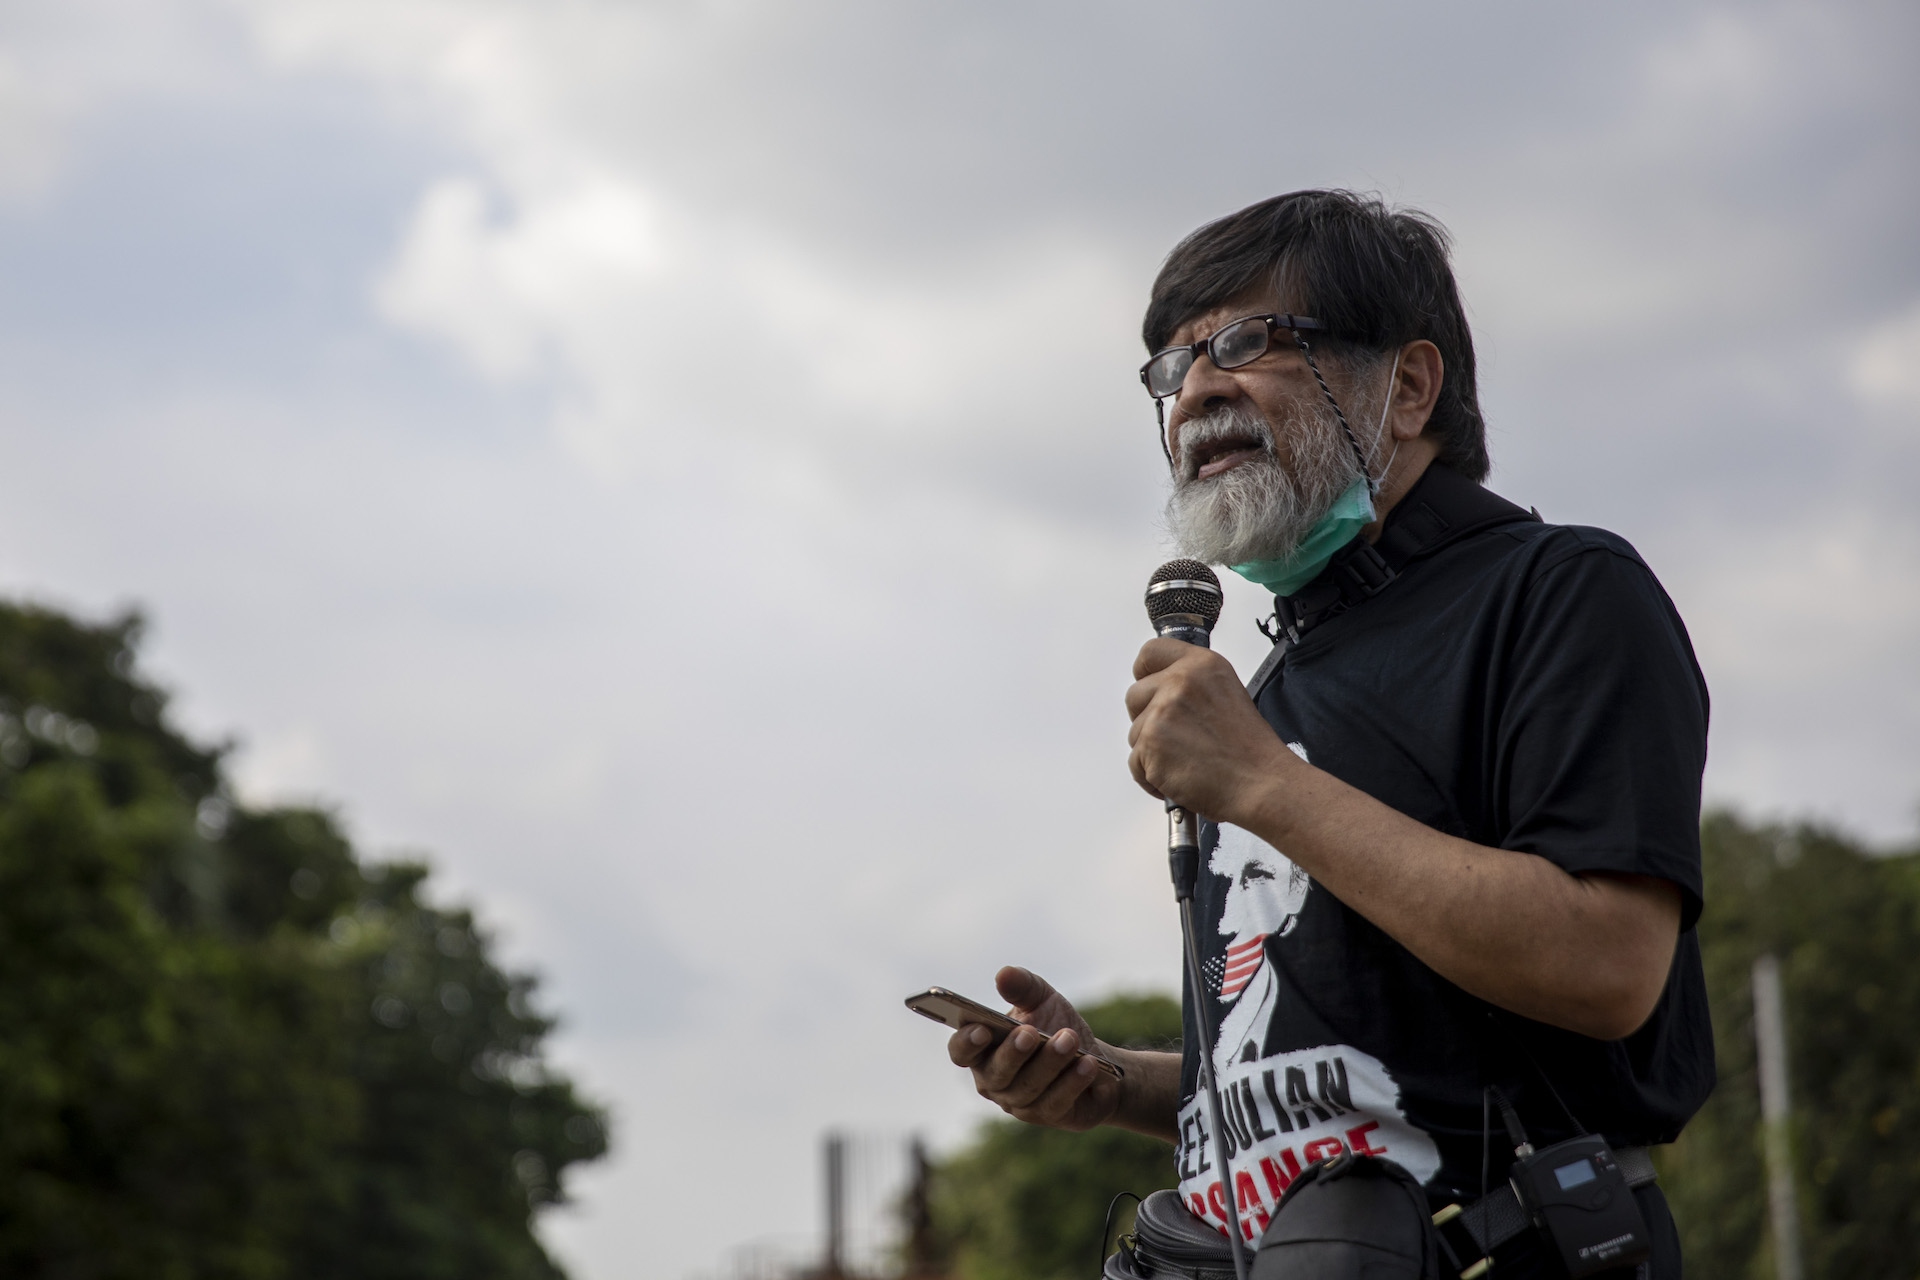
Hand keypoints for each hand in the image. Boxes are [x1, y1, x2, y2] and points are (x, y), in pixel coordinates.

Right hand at [947, 966, 1120, 1131]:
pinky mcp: (1049, 1115)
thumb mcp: (1041, 999)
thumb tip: (1003, 975)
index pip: (961, 1052)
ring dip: (1050, 1062)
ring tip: (1070, 1039)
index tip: (981, 1029)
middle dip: (1014, 1053)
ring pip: (1029, 1087)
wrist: (1095, 1059)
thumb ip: (1022, 986)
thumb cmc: (1056, 1026)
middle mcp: (995, 1081)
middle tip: (1031, 1032)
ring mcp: (1020, 1103)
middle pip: (996, 1073)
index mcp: (983, 1051)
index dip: (967, 1043)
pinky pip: (1056, 1102)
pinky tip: (1088, 1064)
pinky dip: (1073, 1082)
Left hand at [1125, 638, 1294, 822]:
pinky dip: (1152, 778)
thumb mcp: (1227, 695)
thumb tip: (1162, 695)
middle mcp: (1179, 682)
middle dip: (1147, 719)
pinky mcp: (1150, 744)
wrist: (1261, 784)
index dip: (1144, 673)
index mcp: (1202, 665)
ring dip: (1153, 752)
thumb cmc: (1250, 751)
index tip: (1147, 684)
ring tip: (1189, 762)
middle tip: (1176, 738)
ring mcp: (1162, 712)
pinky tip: (1181, 778)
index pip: (1151, 652)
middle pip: (1134, 695)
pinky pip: (1135, 763)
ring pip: (1134, 733)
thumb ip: (1192, 687)